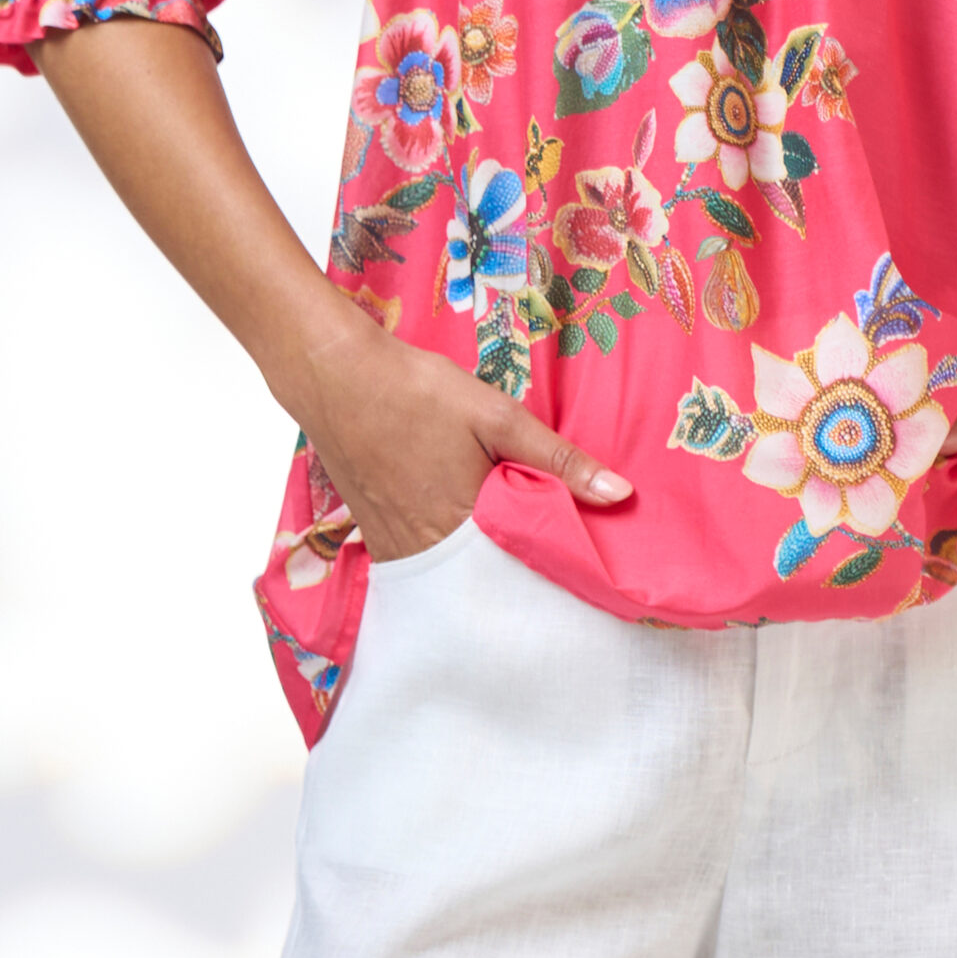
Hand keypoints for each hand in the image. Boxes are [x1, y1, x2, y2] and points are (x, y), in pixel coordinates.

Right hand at [287, 298, 631, 562]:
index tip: (592, 569)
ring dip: (487, 564)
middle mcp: (430, 551)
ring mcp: (397, 549)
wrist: (336, 377)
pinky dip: (452, 555)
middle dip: (524, 572)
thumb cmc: (418, 392)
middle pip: (491, 580)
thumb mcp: (498, 417)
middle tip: (559, 558)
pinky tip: (468, 532)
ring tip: (516, 543)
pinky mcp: (377, 537)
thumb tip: (620, 494)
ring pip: (457, 575)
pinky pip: (425, 564)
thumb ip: (558, 460)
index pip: (528, 570)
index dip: (560, 566)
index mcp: (468, 525)